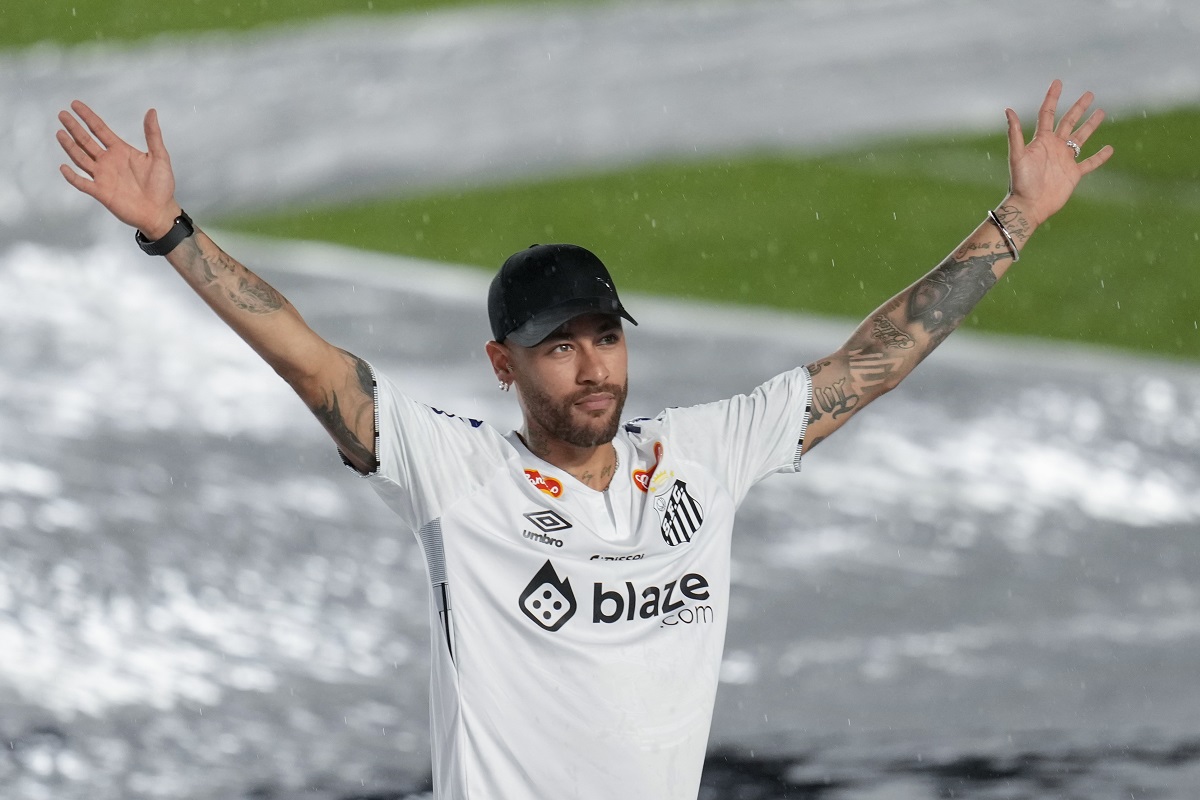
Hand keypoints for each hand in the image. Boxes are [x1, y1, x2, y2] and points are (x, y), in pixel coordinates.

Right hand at [57, 101, 180, 238]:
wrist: (160, 211)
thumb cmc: (162, 185)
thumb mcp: (160, 157)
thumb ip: (153, 135)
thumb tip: (151, 111)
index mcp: (121, 151)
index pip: (100, 130)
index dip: (88, 117)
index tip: (75, 104)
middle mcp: (108, 161)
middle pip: (86, 141)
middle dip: (74, 128)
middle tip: (62, 114)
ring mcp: (103, 176)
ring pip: (81, 158)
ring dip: (70, 146)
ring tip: (60, 133)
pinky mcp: (101, 192)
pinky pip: (82, 183)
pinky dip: (72, 176)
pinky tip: (63, 167)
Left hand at [1005, 79, 1112, 226]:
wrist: (1030, 206)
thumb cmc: (1021, 182)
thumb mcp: (1017, 155)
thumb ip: (1015, 133)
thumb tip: (1008, 110)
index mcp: (1041, 141)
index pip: (1048, 114)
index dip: (1052, 97)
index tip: (1058, 82)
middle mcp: (1054, 147)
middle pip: (1068, 122)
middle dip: (1078, 108)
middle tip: (1089, 94)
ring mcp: (1065, 160)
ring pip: (1081, 138)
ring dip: (1090, 125)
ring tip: (1101, 112)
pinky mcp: (1074, 174)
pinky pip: (1090, 163)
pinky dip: (1100, 157)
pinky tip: (1109, 149)